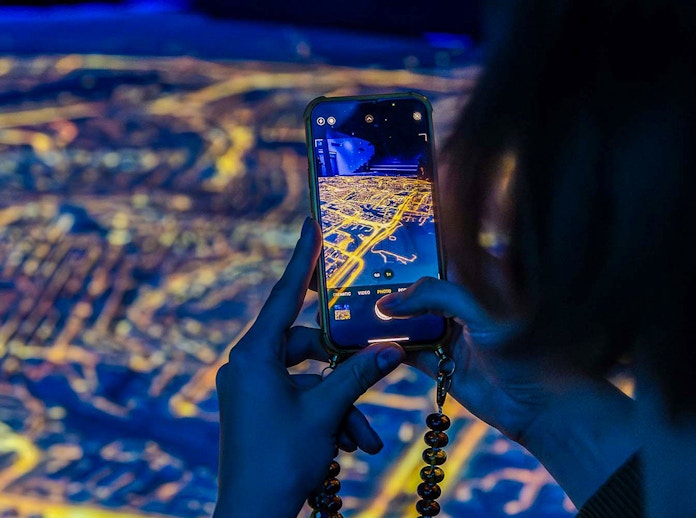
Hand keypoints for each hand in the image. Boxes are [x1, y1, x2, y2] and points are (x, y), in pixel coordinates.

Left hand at [213, 218, 404, 517]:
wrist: (252, 515)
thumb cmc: (280, 461)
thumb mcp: (325, 413)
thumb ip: (358, 375)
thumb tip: (391, 350)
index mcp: (253, 356)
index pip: (284, 295)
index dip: (302, 259)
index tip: (312, 226)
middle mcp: (247, 366)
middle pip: (307, 346)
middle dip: (345, 370)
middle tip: (378, 371)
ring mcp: (251, 390)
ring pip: (310, 380)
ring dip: (341, 406)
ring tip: (366, 439)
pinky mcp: (258, 410)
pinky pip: (300, 399)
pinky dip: (327, 418)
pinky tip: (351, 446)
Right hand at [377, 277, 637, 506]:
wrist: (539, 404)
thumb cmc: (525, 347)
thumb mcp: (482, 308)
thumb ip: (437, 295)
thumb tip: (390, 302)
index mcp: (480, 278)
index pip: (438, 258)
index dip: (410, 255)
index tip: (376, 249)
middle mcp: (463, 303)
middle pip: (419, 290)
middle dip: (391, 289)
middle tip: (355, 285)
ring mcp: (451, 333)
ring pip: (410, 320)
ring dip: (386, 319)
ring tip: (352, 310)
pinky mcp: (440, 363)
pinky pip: (408, 350)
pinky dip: (389, 347)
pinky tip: (367, 340)